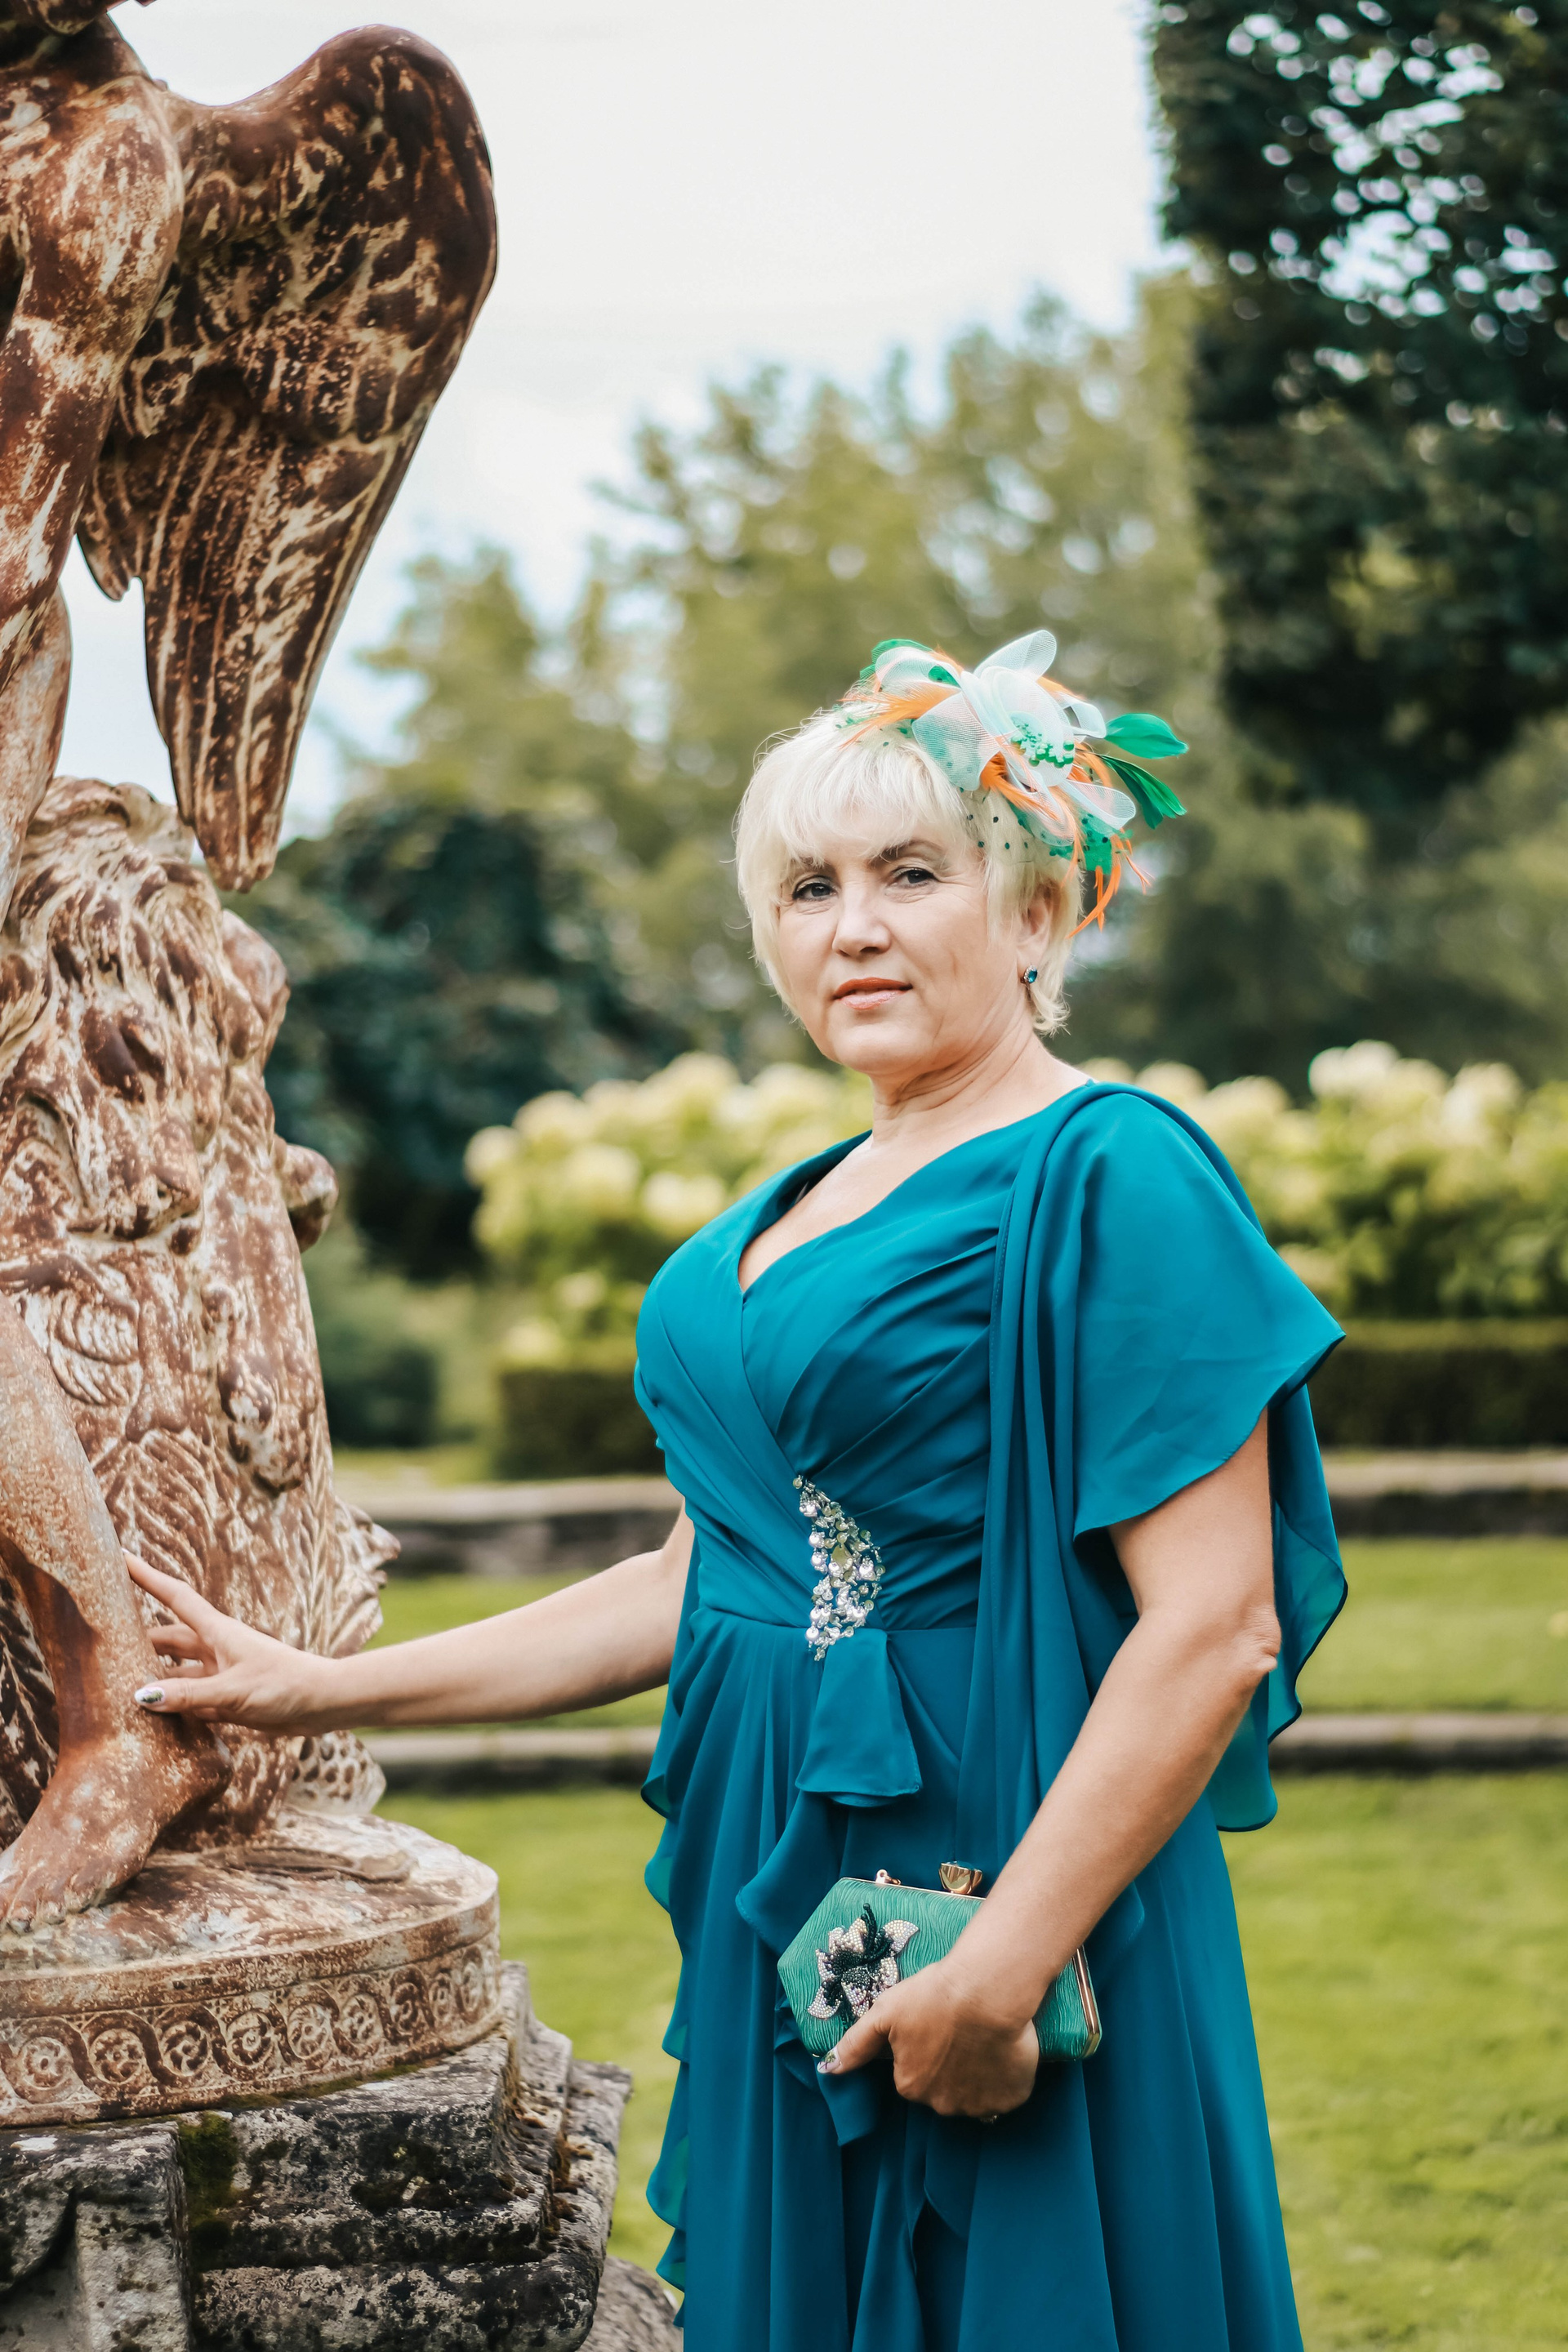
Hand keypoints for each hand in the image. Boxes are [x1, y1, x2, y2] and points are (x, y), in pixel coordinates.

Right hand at [126, 1553, 338, 1731]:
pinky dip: (174, 1708)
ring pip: (177, 1674)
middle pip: (167, 1640)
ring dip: (154, 1681)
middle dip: (138, 1641)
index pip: (174, 1597)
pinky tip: (154, 1721)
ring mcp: (223, 1673)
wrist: (324, 1702)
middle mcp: (216, 1648)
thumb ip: (188, 1695)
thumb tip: (141, 1696)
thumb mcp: (232, 1691)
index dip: (146, 1577)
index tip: (121, 1556)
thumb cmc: (284, 1685)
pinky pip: (192, 1701)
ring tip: (117, 1689)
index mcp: (218, 1631)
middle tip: (102, 1643)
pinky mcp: (230, 1698)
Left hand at [823, 1958, 1038, 2118]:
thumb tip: (828, 2069)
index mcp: (910, 2086)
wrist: (987, 1990)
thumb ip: (855, 2044)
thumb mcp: (884, 2013)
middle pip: (942, 2089)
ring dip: (977, 2074)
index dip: (922, 2049)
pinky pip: (1007, 2094)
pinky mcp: (1011, 2099)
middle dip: (948, 2066)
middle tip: (958, 2030)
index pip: (911, 2075)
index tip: (934, 2025)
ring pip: (974, 2094)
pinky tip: (1003, 2050)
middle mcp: (942, 2105)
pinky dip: (1006, 2078)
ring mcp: (979, 2106)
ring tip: (982, 2038)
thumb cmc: (933, 1996)